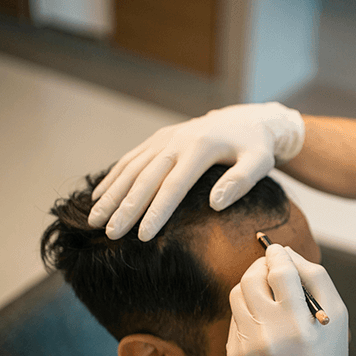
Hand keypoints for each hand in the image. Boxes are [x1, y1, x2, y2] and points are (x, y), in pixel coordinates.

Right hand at [88, 102, 303, 240]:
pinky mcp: (158, 139)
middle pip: (146, 178)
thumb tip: (215, 204)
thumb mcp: (260, 162)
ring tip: (95, 220)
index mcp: (201, 148)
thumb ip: (241, 182)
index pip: (174, 186)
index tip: (142, 236)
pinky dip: (113, 176)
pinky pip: (131, 158)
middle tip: (109, 234)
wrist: (246, 119)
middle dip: (125, 207)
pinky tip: (98, 196)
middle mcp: (177, 141)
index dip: (156, 212)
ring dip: (111, 193)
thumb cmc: (255, 147)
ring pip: (132, 168)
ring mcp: (165, 138)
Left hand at [226, 245, 355, 355]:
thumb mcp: (337, 313)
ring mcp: (247, 345)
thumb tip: (286, 252)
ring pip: (237, 294)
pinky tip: (264, 318)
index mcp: (297, 324)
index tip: (277, 249)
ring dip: (251, 284)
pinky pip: (235, 316)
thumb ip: (315, 276)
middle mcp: (268, 334)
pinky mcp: (235, 354)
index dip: (277, 254)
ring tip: (267, 290)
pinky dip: (248, 309)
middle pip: (251, 279)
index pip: (279, 272)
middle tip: (270, 265)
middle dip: (260, 266)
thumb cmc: (328, 354)